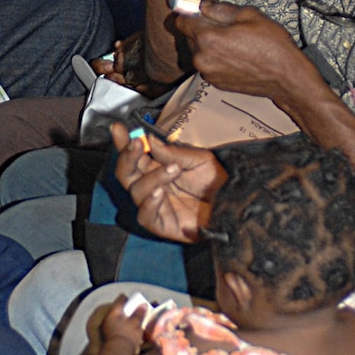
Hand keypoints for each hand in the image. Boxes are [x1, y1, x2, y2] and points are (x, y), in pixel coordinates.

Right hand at [110, 122, 225, 242]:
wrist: (236, 204)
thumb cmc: (219, 183)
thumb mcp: (200, 159)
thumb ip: (174, 153)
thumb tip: (150, 140)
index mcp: (159, 167)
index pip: (135, 154)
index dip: (124, 142)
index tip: (118, 129)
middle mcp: (153, 185)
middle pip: (126, 173)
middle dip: (127, 157)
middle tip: (137, 144)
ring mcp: (156, 205)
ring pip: (135, 191)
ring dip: (151, 178)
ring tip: (173, 170)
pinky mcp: (162, 225)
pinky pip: (145, 216)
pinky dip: (149, 203)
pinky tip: (160, 193)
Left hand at [176, 1, 314, 107]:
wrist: (286, 77)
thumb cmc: (273, 47)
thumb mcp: (250, 16)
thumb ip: (222, 9)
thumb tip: (205, 6)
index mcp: (208, 38)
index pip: (181, 21)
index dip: (190, 12)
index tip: (198, 10)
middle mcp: (202, 58)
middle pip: (190, 36)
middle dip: (203, 28)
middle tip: (226, 26)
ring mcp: (208, 73)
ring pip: (200, 51)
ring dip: (210, 44)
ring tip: (235, 42)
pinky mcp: (215, 82)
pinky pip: (209, 64)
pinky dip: (217, 58)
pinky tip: (236, 55)